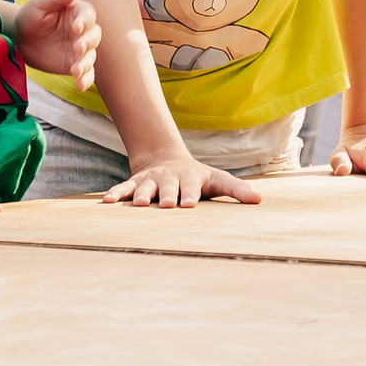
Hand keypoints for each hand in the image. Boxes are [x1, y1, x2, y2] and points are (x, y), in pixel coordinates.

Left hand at [11, 0, 100, 91]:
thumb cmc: (30, 17)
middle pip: (94, 36)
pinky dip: (86, 79)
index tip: (77, 27)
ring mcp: (80, 49)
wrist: (21, 40)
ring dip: (86, 63)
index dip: (85, 21)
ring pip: (91, 56)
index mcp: (77, 12)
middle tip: (77, 48)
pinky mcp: (75, 65)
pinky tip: (81, 86)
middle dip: (88, 43)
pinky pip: (85, 73)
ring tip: (76, 70)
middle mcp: (83, 31)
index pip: (88, 15)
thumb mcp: (39, 4)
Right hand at [107, 152, 261, 207]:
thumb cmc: (198, 178)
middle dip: (165, 194)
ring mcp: (150, 180)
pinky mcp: (135, 182)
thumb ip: (237, 190)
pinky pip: (123, 188)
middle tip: (164, 205)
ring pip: (143, 187)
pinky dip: (115, 194)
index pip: (190, 187)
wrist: (168, 159)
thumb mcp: (218, 181)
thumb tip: (259, 200)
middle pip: (166, 186)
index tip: (188, 204)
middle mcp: (168, 177)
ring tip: (135, 205)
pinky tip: (106, 203)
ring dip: (139, 195)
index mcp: (189, 178)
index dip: (189, 195)